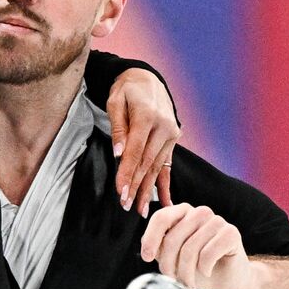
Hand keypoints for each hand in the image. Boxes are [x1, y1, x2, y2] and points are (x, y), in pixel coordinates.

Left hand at [107, 69, 178, 217]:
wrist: (147, 79)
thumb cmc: (127, 90)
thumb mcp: (115, 102)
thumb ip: (118, 127)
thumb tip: (118, 154)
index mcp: (148, 116)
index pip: (135, 151)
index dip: (127, 173)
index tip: (120, 191)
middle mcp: (164, 127)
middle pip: (147, 162)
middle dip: (136, 186)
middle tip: (126, 205)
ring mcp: (171, 134)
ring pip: (157, 167)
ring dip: (148, 189)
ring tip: (140, 210)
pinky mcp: (173, 140)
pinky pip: (167, 165)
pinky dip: (165, 184)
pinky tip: (166, 203)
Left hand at [141, 204, 256, 288]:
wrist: (227, 280)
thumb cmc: (199, 267)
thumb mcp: (173, 257)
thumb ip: (159, 247)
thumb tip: (147, 249)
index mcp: (183, 213)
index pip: (161, 217)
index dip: (151, 238)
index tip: (147, 257)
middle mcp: (199, 212)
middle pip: (173, 238)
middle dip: (169, 264)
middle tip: (173, 279)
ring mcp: (217, 221)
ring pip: (190, 248)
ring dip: (186, 272)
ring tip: (188, 281)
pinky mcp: (231, 233)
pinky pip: (208, 253)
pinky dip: (204, 268)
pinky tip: (207, 271)